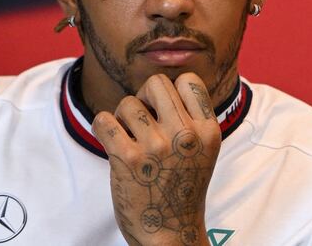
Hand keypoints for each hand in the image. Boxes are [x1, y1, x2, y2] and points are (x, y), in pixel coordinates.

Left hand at [92, 72, 221, 245]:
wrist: (170, 232)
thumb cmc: (181, 186)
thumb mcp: (203, 149)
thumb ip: (189, 117)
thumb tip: (155, 86)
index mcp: (208, 131)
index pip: (189, 80)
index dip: (171, 92)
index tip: (164, 112)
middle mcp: (186, 135)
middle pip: (156, 83)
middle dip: (144, 98)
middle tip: (143, 123)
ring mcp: (157, 146)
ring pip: (127, 103)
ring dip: (123, 119)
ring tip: (131, 141)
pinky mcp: (128, 158)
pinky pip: (104, 119)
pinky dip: (103, 128)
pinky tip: (112, 144)